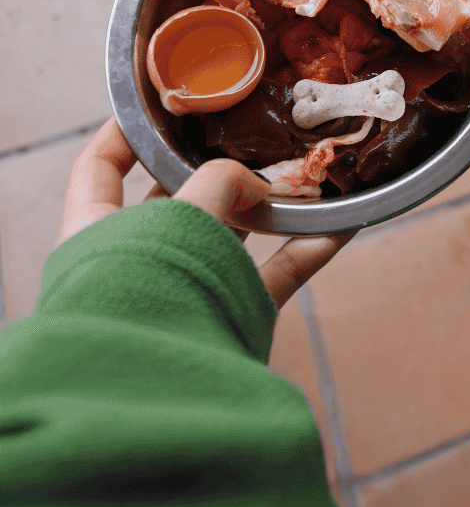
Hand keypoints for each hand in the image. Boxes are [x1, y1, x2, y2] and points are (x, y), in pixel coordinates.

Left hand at [61, 119, 355, 307]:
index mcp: (94, 230)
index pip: (99, 166)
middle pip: (176, 198)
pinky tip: (338, 228)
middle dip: (217, 169)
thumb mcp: (179, 217)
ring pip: (228, 236)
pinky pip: (269, 274)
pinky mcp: (225, 315)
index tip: (162, 108)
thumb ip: (220, 183)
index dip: (126, 131)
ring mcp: (182, 287)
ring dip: (267, 209)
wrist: (155, 398)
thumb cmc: (144, 297)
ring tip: (304, 179)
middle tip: (253, 138)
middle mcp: (134, 258)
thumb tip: (258, 185)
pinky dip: (301, 251)